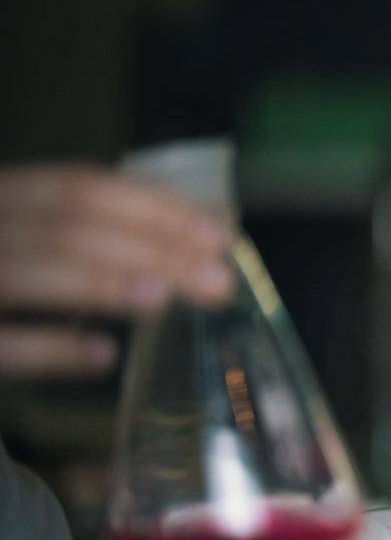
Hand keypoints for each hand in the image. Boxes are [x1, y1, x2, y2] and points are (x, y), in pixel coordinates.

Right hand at [0, 163, 234, 378]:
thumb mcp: (22, 237)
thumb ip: (83, 233)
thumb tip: (196, 234)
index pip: (79, 185)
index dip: (154, 205)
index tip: (219, 234)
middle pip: (65, 224)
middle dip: (150, 247)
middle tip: (217, 280)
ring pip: (29, 269)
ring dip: (101, 283)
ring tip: (163, 299)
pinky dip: (48, 348)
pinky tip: (102, 354)